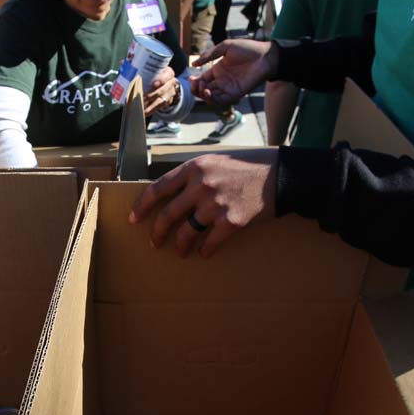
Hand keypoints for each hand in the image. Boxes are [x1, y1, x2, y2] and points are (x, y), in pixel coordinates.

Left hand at [128, 152, 277, 257]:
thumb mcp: (215, 161)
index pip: (157, 188)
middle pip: (168, 215)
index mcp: (193, 168)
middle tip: (155, 243)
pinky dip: (205, 250)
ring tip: (180, 252)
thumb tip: (171, 195)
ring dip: (180, 246)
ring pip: (187, 232)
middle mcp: (201, 185)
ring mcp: (215, 204)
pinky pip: (210, 242)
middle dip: (157, 233)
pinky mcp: (231, 221)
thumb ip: (193, 175)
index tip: (134, 219)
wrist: (279, 175)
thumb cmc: (247, 167)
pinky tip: (204, 253)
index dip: (142, 206)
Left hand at [144, 66, 178, 116]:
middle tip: (141, 96)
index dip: (162, 80)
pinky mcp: (167, 102)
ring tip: (139, 105)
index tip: (155, 83)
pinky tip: (143, 112)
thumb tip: (122, 62)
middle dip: (152, 94)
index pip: (167, 75)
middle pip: (162, 90)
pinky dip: (151, 110)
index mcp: (168, 73)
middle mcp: (171, 83)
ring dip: (149, 104)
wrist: (168, 84)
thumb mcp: (154, 69)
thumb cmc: (157, 75)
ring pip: (160, 100)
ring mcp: (170, 94)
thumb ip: (139, 65)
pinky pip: (159, 107)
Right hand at [190, 39, 277, 106]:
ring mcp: (228, 88)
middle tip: (195, 84)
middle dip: (197, 90)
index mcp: (218, 70)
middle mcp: (221, 81)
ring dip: (203, 95)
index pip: (202, 80)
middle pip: (204, 91)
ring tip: (202, 88)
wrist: (265, 56)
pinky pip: (221, 101)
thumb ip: (209, 54)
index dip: (195, 82)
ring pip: (211, 98)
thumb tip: (194, 64)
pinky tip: (208, 93)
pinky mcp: (235, 94)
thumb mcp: (225, 47)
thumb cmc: (248, 49)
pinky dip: (212, 100)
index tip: (191, 79)